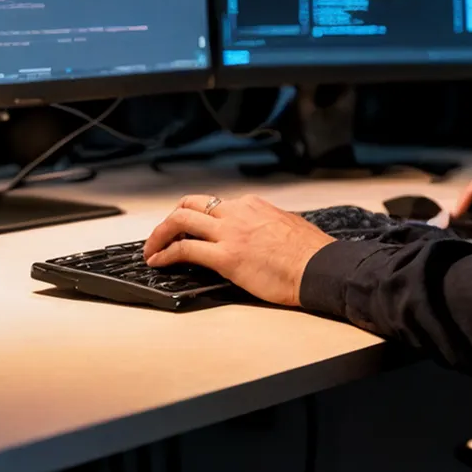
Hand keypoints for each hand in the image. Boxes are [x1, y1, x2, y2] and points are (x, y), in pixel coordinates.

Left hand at [143, 194, 335, 306]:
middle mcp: (237, 212)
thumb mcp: (285, 225)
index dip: (194, 216)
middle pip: (190, 204)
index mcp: (251, 205)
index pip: (213, 204)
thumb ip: (264, 225)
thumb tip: (257, 235)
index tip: (187, 229)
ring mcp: (230, 233)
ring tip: (150, 250)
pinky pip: (185, 250)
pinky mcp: (226, 257)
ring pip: (180, 221)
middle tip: (161, 236)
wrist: (321, 267)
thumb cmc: (311, 253)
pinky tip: (158, 263)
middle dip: (170, 219)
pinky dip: (165, 254)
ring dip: (159, 235)